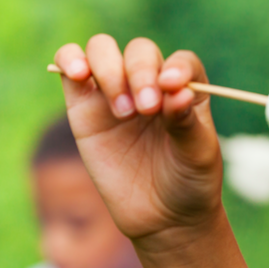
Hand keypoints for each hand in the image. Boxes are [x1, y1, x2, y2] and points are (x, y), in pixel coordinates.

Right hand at [54, 35, 223, 251]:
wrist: (162, 217)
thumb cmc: (189, 180)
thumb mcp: (198, 154)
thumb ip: (185, 123)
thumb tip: (177, 91)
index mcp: (185, 88)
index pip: (181, 61)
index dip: (177, 68)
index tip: (172, 87)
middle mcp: (150, 82)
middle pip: (140, 52)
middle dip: (141, 73)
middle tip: (145, 109)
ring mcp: (115, 91)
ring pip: (103, 50)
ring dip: (110, 69)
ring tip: (122, 109)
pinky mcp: (83, 107)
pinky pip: (70, 68)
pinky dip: (70, 59)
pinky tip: (79, 74)